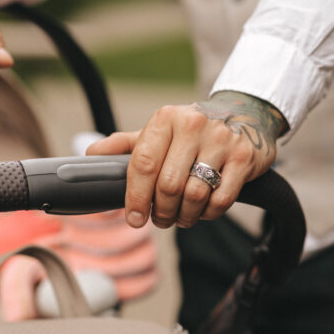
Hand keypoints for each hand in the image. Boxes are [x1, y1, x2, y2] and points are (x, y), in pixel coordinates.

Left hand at [87, 91, 287, 228]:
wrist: (245, 115)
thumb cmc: (192, 130)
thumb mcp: (159, 131)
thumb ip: (125, 145)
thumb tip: (89, 154)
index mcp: (166, 119)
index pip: (143, 164)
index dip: (136, 197)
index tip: (135, 218)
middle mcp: (193, 124)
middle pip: (168, 185)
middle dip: (161, 211)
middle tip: (160, 219)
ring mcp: (222, 140)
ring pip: (195, 194)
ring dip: (184, 216)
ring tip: (181, 217)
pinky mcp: (244, 157)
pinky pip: (221, 199)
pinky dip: (208, 213)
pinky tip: (203, 210)